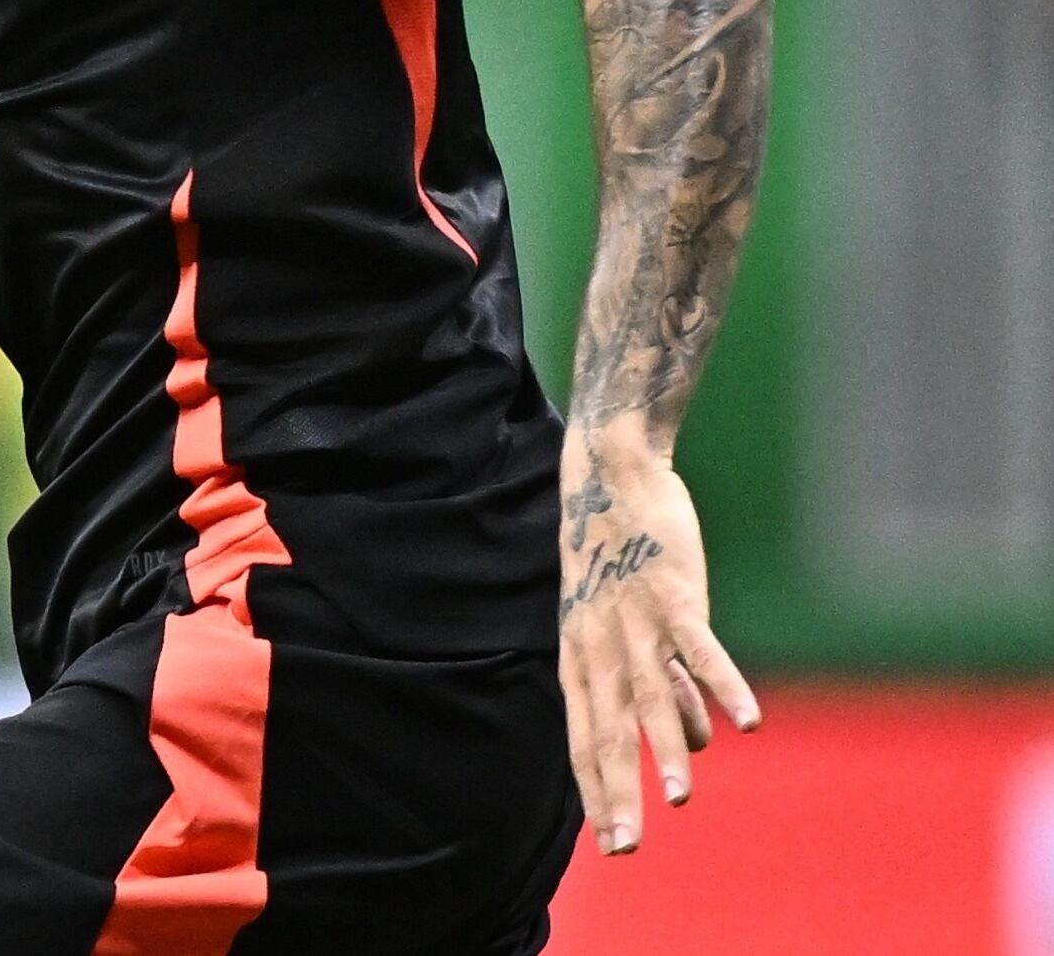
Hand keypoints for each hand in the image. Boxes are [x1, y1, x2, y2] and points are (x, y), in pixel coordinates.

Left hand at [557, 429, 759, 854]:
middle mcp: (600, 647)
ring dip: (670, 750)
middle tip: (625, 849)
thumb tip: (695, 739)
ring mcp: (635, 622)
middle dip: (617, 792)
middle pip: (609, 731)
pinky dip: (722, 685)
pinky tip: (745, 722)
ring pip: (650, 696)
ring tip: (680, 800)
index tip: (604, 843)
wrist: (609, 476)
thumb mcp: (619, 625)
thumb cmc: (616, 557)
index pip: (584, 736)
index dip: (594, 788)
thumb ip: (658, 684)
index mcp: (581, 657)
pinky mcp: (674, 595)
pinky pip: (699, 649)